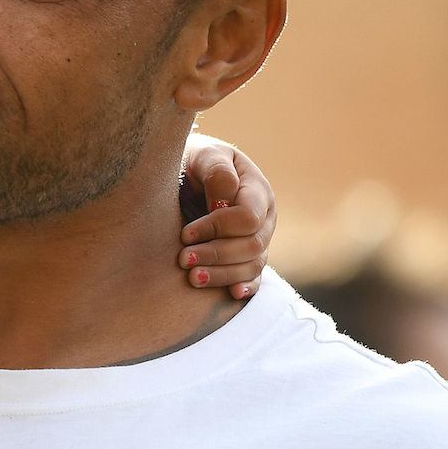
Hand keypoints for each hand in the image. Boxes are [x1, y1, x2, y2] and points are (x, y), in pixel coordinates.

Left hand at [178, 134, 275, 298]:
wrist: (186, 171)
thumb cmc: (194, 161)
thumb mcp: (204, 155)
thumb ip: (217, 171)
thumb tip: (224, 201)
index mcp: (257, 189)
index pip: (248, 217)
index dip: (218, 228)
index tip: (185, 233)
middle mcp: (264, 217)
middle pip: (251, 245)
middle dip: (216, 254)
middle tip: (183, 259)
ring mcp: (259, 238)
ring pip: (252, 265)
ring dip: (222, 274)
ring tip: (192, 278)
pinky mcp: (248, 257)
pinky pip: (255, 277)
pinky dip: (246, 287)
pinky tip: (232, 293)